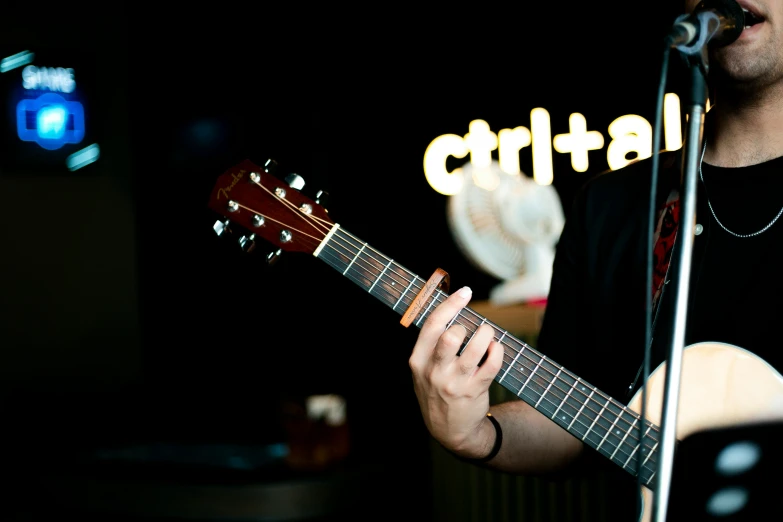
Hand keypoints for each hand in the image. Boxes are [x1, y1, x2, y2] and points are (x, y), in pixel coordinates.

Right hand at [409, 286, 504, 457]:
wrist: (449, 431)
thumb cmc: (437, 392)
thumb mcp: (423, 370)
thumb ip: (431, 345)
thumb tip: (452, 309)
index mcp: (418, 361)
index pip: (432, 325)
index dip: (450, 304)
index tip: (465, 292)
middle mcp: (434, 371)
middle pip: (450, 336)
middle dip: (465, 324)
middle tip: (471, 327)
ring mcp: (454, 382)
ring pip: (475, 348)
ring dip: (486, 334)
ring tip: (487, 334)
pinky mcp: (474, 391)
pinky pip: (491, 364)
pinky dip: (498, 350)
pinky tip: (496, 349)